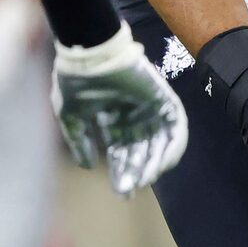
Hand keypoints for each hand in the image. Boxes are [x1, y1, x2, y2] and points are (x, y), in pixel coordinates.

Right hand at [51, 28, 187, 195]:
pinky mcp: (164, 100)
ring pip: (158, 144)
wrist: (90, 55)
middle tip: (130, 190)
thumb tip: (87, 167)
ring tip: (145, 180)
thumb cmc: (76, 82)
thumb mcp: (71, 116)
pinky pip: (176, 128)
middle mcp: (134, 117)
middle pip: (141, 151)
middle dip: (136, 171)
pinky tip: (163, 163)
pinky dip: (173, 147)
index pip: (123, 152)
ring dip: (154, 163)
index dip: (123, 172)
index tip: (123, 192)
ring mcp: (151, 109)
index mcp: (114, 120)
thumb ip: (81, 141)